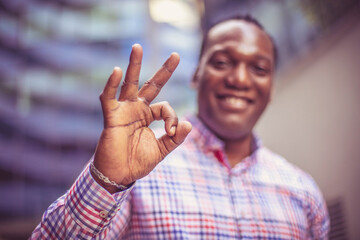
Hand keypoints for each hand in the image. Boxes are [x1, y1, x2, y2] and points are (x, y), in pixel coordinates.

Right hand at [92, 44, 191, 192]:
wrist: (119, 176)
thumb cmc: (137, 162)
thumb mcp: (161, 150)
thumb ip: (175, 138)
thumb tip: (189, 124)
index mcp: (148, 116)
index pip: (166, 107)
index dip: (173, 118)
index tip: (172, 132)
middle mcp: (137, 109)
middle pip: (151, 85)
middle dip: (163, 70)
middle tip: (176, 55)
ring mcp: (124, 111)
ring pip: (129, 84)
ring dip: (133, 65)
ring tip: (138, 47)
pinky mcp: (112, 117)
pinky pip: (109, 98)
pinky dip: (111, 84)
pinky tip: (118, 70)